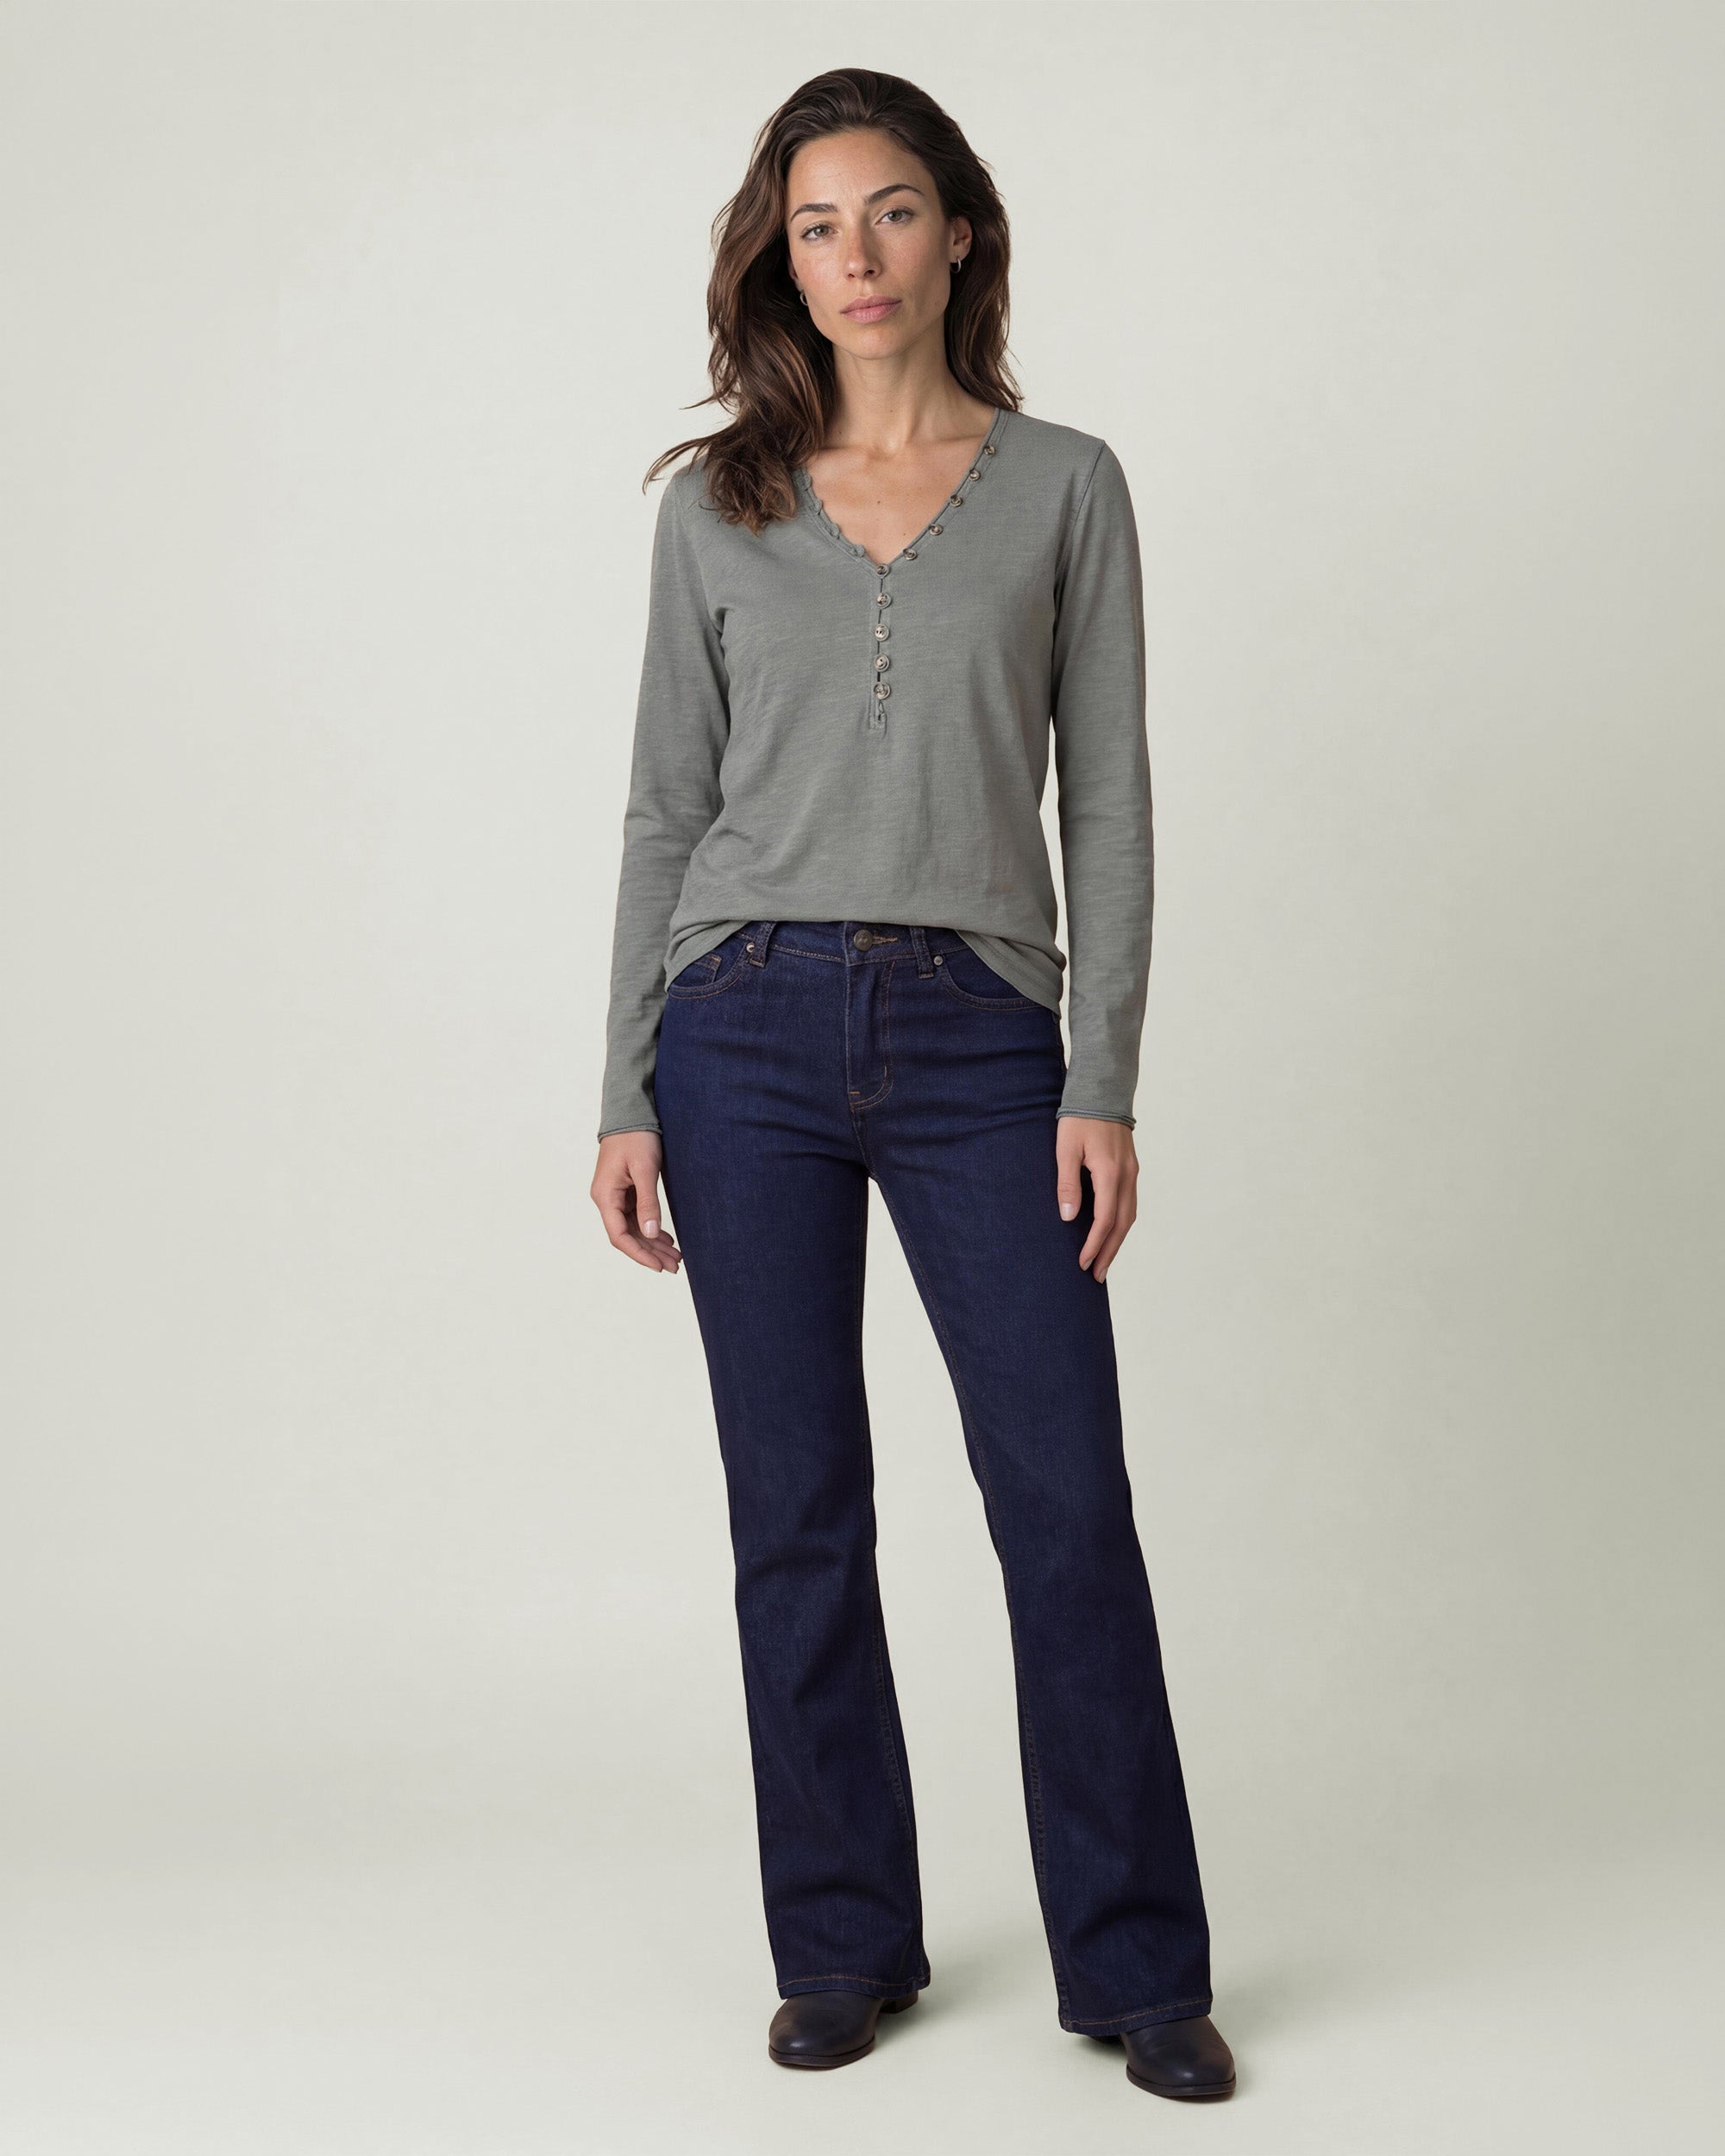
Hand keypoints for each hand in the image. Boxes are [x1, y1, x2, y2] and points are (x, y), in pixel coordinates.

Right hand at [592, 1131, 682, 1273]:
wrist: (630, 1113)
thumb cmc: (635, 1137)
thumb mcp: (645, 1170)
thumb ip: (647, 1203)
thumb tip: (650, 1234)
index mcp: (605, 1196)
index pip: (619, 1236)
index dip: (639, 1254)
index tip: (659, 1266)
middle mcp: (606, 1199)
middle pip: (628, 1236)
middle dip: (651, 1253)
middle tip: (675, 1266)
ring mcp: (615, 1195)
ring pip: (634, 1228)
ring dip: (653, 1243)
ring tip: (676, 1257)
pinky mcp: (624, 1190)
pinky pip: (637, 1216)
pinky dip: (651, 1228)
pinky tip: (666, 1239)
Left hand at [1055, 1117, 1138, 1281]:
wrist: (1103, 1091)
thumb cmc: (1079, 1118)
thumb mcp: (1065, 1149)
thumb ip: (1067, 1184)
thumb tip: (1070, 1218)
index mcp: (1110, 1173)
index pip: (1105, 1220)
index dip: (1094, 1245)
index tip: (1083, 1264)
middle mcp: (1127, 1176)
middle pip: (1122, 1224)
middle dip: (1109, 1252)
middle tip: (1097, 1276)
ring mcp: (1132, 1173)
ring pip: (1130, 1215)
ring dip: (1118, 1241)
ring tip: (1105, 1261)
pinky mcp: (1130, 1169)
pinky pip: (1129, 1203)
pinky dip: (1122, 1223)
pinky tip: (1112, 1232)